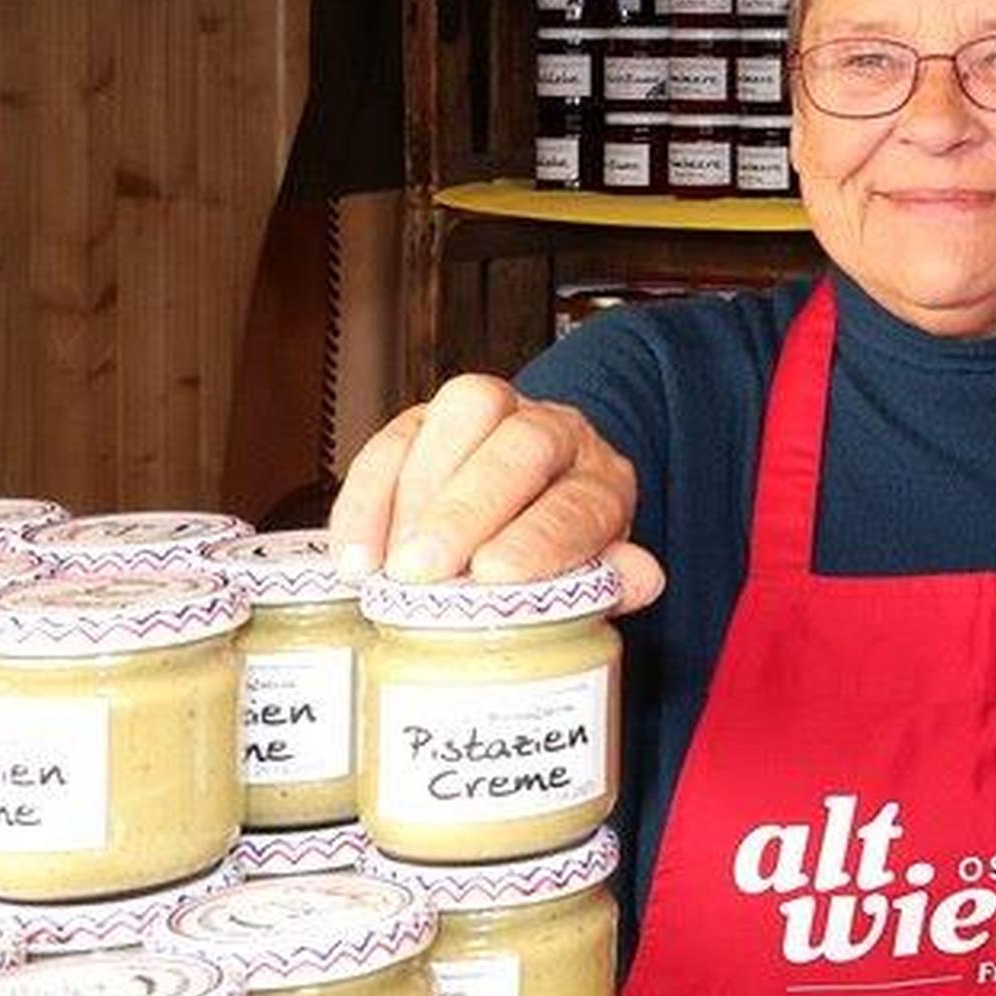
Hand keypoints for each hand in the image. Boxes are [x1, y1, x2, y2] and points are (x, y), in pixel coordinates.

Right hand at [331, 374, 661, 604]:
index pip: (581, 502)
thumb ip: (613, 580)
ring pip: (463, 414)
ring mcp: (491, 417)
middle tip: (423, 569)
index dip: (538, 538)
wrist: (534, 495)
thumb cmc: (558, 548)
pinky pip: (393, 439)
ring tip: (387, 565)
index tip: (493, 576)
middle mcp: (554, 433)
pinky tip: (354, 555)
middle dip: (466, 507)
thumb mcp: (593, 572)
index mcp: (603, 481)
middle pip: (522, 446)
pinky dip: (366, 497)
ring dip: (415, 492)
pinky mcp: (426, 420)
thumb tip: (641, 581)